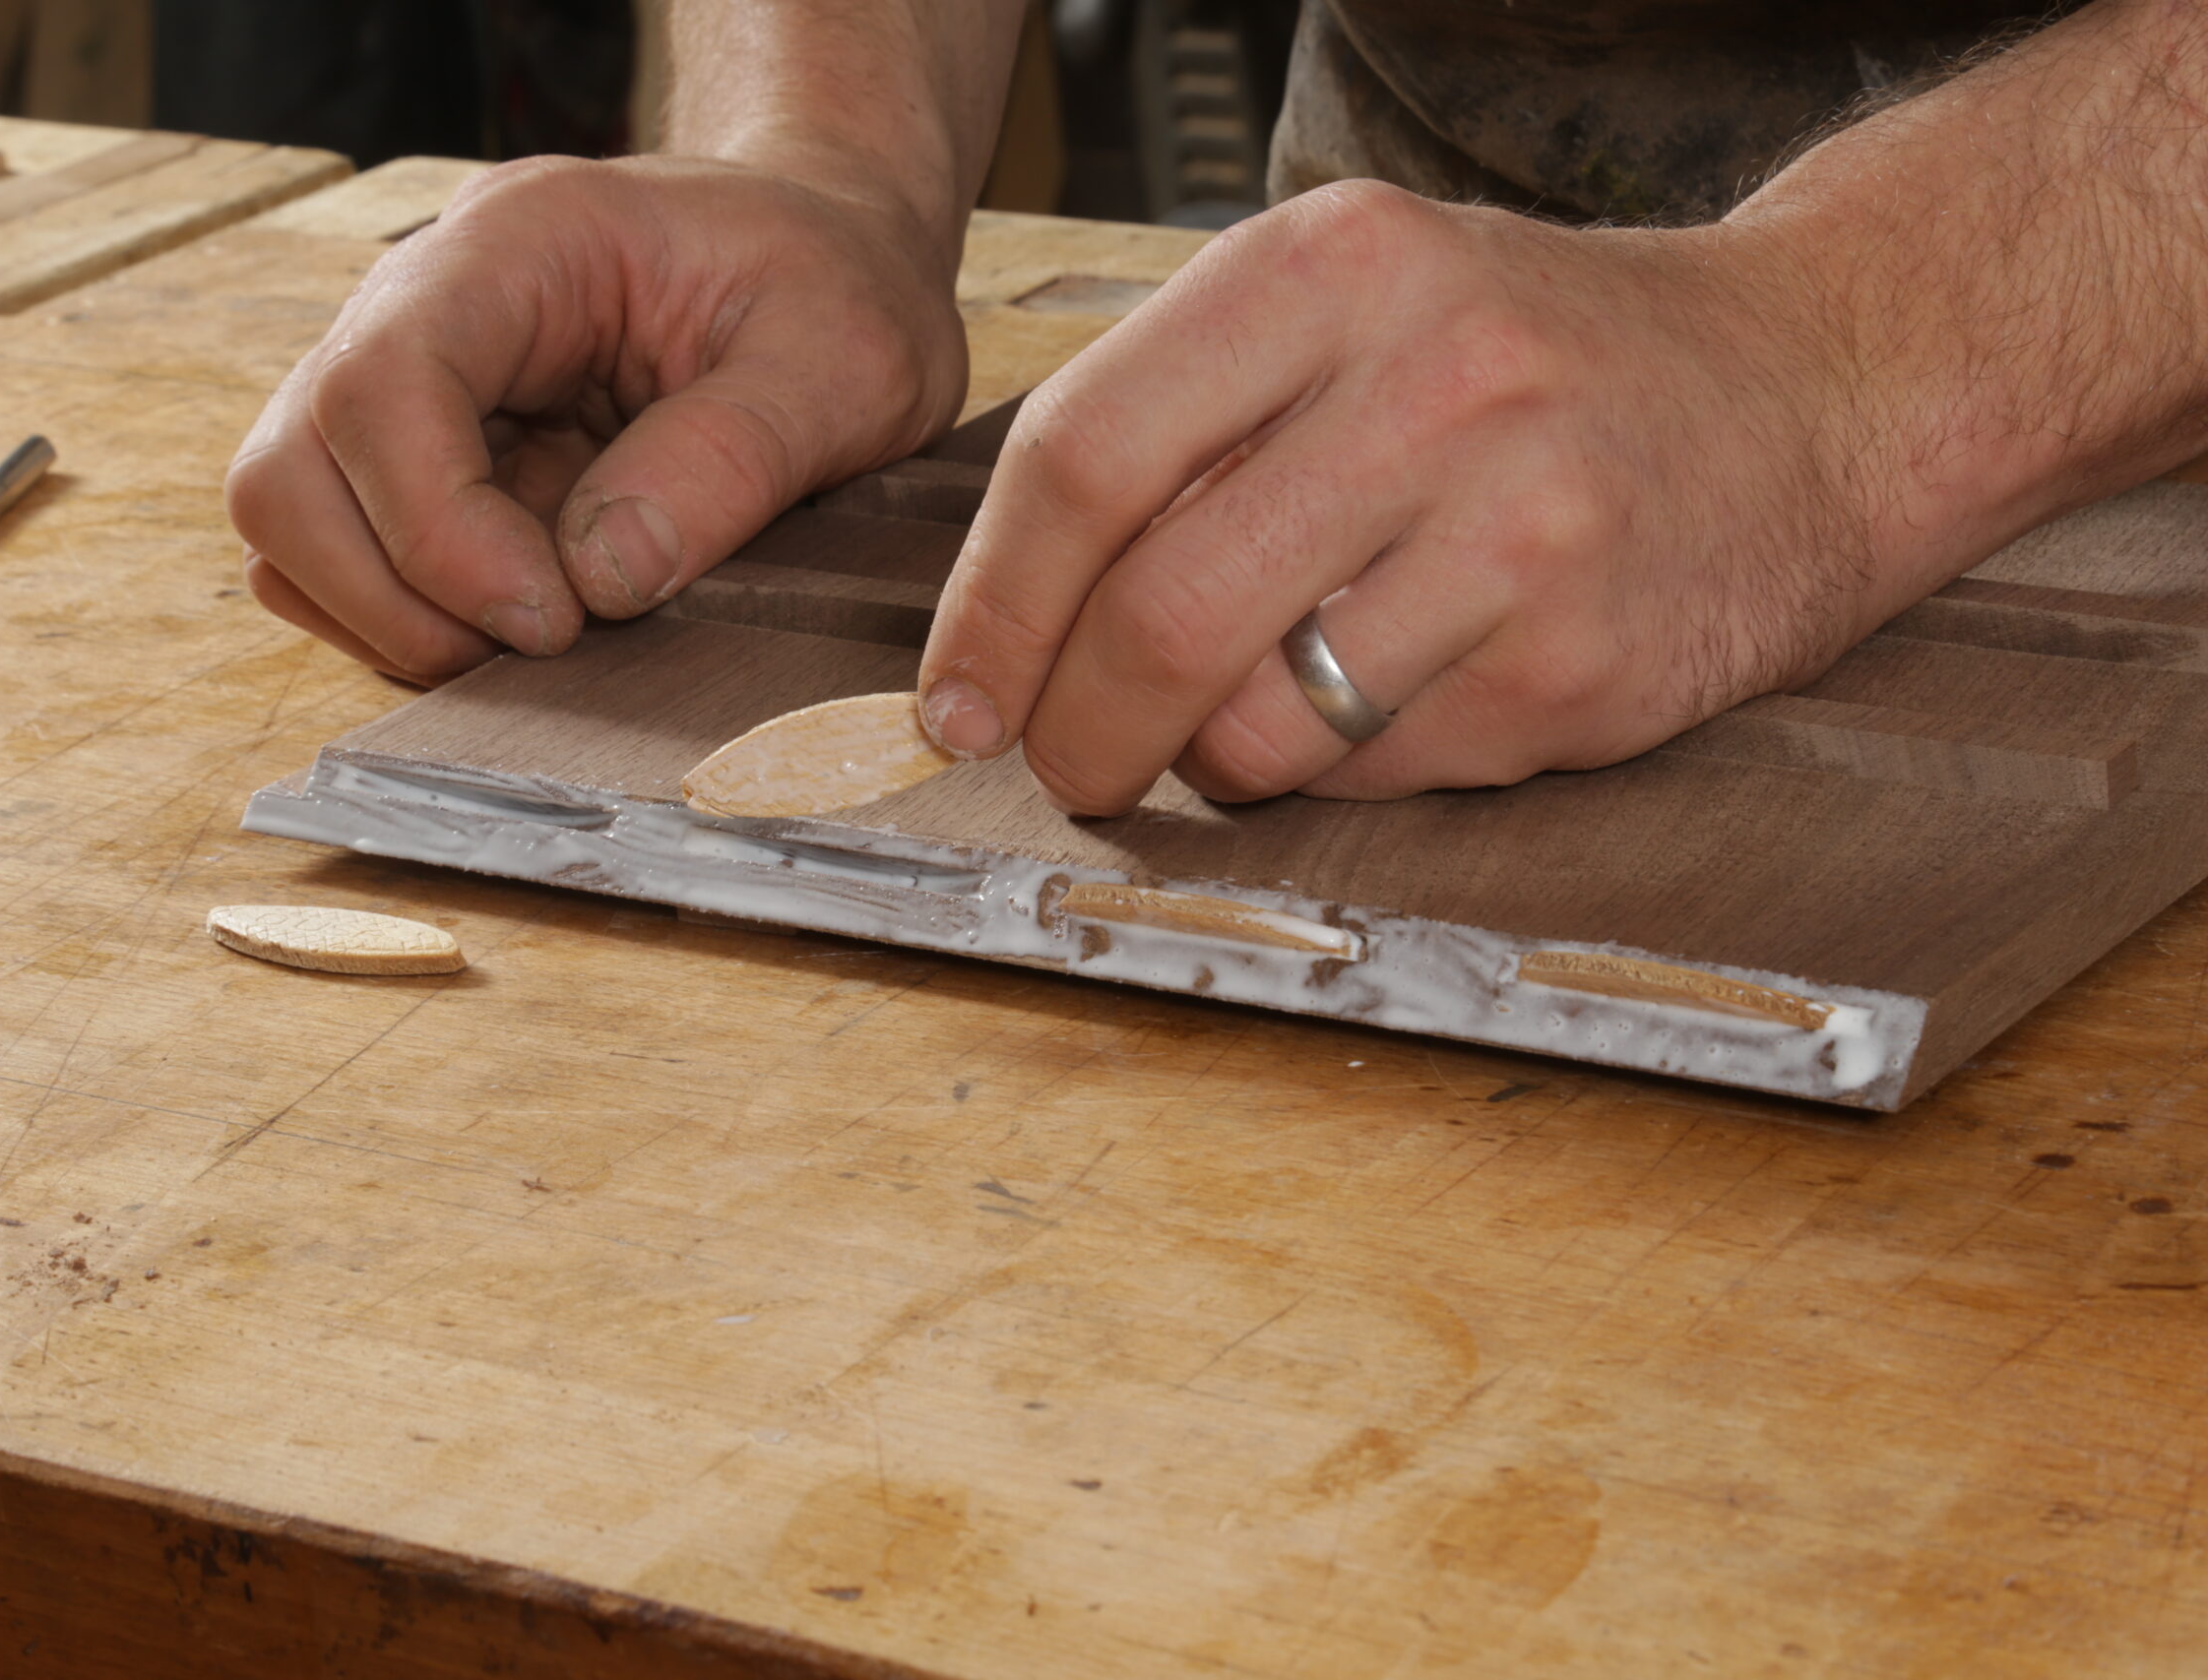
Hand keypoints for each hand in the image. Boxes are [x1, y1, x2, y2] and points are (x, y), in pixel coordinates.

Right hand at [228, 154, 969, 680]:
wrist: (827, 261)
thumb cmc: (836, 287)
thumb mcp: (845, 361)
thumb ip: (731, 457)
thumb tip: (602, 579)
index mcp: (516, 246)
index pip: (379, 384)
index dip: (436, 528)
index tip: (552, 618)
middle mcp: (422, 310)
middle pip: (287, 470)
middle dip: (393, 597)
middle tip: (544, 648)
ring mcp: (407, 394)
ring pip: (293, 528)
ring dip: (391, 621)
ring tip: (542, 644)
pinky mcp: (421, 470)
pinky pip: (346, 567)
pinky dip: (411, 625)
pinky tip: (529, 630)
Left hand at [916, 179, 1912, 812]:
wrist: (1818, 387)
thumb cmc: (1545, 362)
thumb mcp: (1360, 312)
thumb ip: (1194, 427)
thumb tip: (1017, 623)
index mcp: (1334, 267)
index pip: (1083, 455)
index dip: (991, 606)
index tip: (958, 698)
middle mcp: (1430, 381)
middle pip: (1158, 616)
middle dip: (1079, 731)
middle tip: (1065, 768)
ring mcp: (1521, 525)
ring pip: (1263, 724)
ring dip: (1215, 761)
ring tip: (1255, 718)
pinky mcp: (1582, 659)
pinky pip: (1381, 775)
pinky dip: (1345, 772)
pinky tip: (1401, 697)